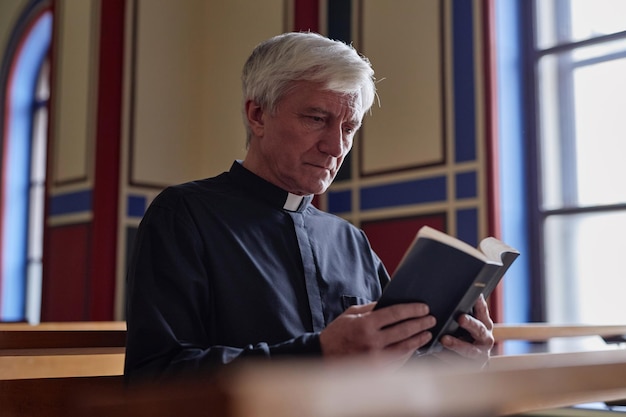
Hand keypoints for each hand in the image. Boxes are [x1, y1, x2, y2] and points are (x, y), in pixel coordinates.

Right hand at [319, 302, 435, 367]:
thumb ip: (371, 308)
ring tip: (427, 333)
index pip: (395, 314)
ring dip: (419, 339)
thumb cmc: (338, 333)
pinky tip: (415, 347)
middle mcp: (371, 341)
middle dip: (420, 323)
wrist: (324, 355)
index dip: (412, 310)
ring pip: (404, 347)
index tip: (423, 308)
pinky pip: (398, 360)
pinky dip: (409, 353)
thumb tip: (391, 302)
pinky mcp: (377, 370)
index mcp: (365, 324)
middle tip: (430, 319)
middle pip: (403, 330)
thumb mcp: (351, 314)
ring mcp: (375, 358)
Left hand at [438, 294, 493, 365]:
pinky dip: (447, 358)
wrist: (461, 362)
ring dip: (457, 344)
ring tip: (444, 339)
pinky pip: (459, 363)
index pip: (482, 310)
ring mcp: (480, 354)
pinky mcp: (471, 368)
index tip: (474, 295)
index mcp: (484, 323)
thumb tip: (447, 288)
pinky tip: (437, 353)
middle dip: (470, 324)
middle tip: (460, 318)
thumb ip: (460, 310)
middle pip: (479, 329)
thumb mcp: (463, 323)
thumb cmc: (461, 336)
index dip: (479, 303)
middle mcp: (485, 338)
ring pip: (470, 350)